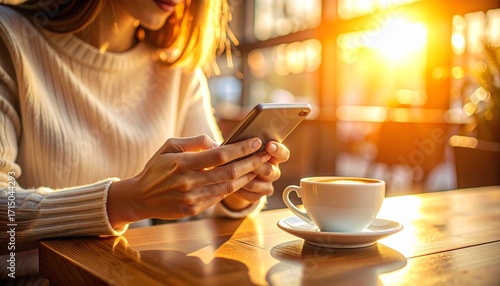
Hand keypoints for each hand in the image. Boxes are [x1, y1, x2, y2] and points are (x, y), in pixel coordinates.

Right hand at [107, 135, 270, 227]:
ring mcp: (192, 198)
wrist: (140, 198)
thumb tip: (217, 143)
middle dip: (252, 162)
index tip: (256, 142)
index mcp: (182, 163)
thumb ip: (194, 141)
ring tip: (261, 166)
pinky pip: (220, 197)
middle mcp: (189, 182)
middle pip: (229, 172)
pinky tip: (245, 179)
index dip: (241, 149)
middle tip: (267, 154)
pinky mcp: (194, 210)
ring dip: (248, 176)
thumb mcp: (169, 146)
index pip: (220, 155)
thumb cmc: (156, 168)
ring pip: (228, 187)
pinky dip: (235, 187)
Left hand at [222, 141, 289, 210]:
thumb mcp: (245, 145)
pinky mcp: (259, 195)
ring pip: (256, 184)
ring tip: (230, 171)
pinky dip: (239, 189)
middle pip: (269, 170)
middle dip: (254, 165)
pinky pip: (250, 195)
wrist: (235, 173)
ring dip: (242, 178)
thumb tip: (239, 136)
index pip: (283, 154)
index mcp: (274, 156)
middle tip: (242, 159)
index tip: (269, 145)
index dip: (277, 150)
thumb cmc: (241, 153)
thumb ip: (246, 141)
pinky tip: (230, 182)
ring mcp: (267, 184)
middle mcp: (274, 171)